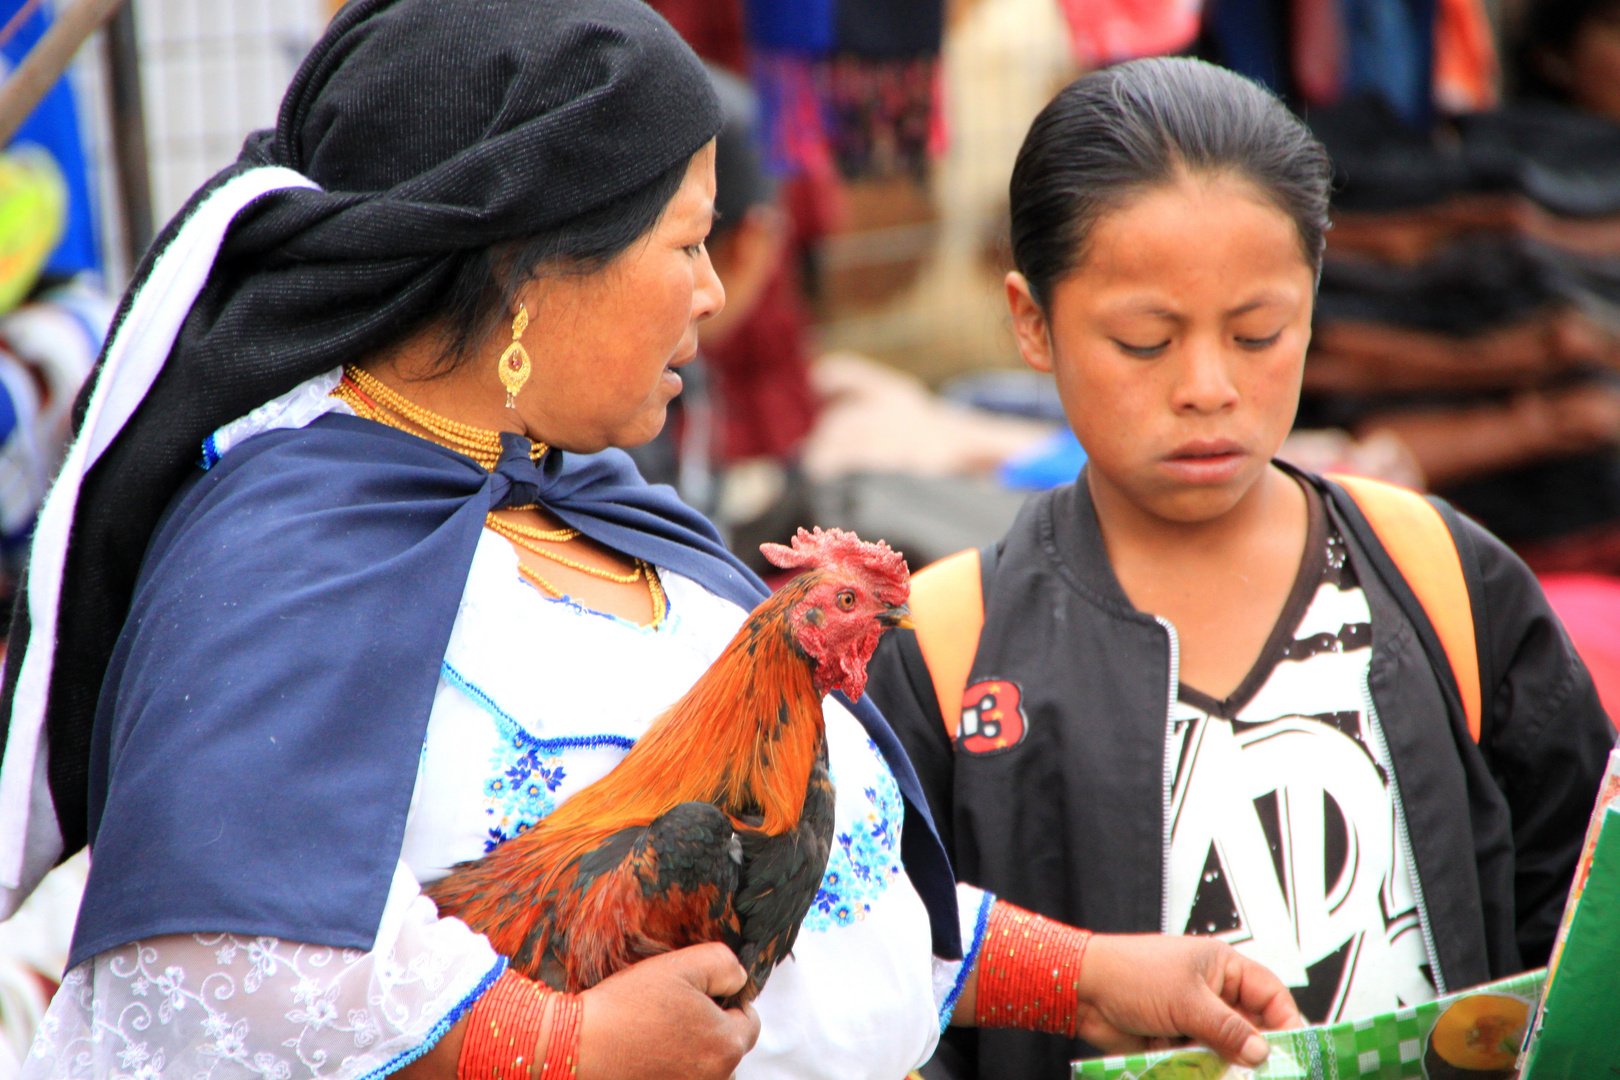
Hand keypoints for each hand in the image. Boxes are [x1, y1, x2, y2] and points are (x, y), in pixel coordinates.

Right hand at [576, 943, 759, 1079]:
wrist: (579, 1046)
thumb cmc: (628, 1005)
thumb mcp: (681, 965)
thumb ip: (724, 965)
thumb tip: (739, 981)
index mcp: (727, 1044)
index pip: (750, 1021)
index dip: (726, 1002)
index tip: (696, 996)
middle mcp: (716, 1077)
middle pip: (730, 1050)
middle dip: (712, 1030)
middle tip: (674, 1015)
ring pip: (709, 1070)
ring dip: (695, 1055)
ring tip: (659, 1037)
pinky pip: (684, 1079)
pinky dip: (674, 1070)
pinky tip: (649, 1056)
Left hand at [1073, 935, 1303, 1066]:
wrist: (1082, 991)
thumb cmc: (1132, 976)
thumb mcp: (1186, 1000)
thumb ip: (1227, 1029)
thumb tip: (1262, 1053)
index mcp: (1222, 967)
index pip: (1271, 994)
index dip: (1287, 1022)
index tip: (1296, 1053)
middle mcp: (1214, 993)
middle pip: (1253, 1027)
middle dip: (1261, 1053)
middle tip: (1271, 1076)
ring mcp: (1196, 1020)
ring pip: (1230, 1051)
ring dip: (1234, 1068)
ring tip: (1240, 1079)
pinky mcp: (1179, 1044)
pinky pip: (1206, 1063)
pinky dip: (1211, 1074)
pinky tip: (1216, 1079)